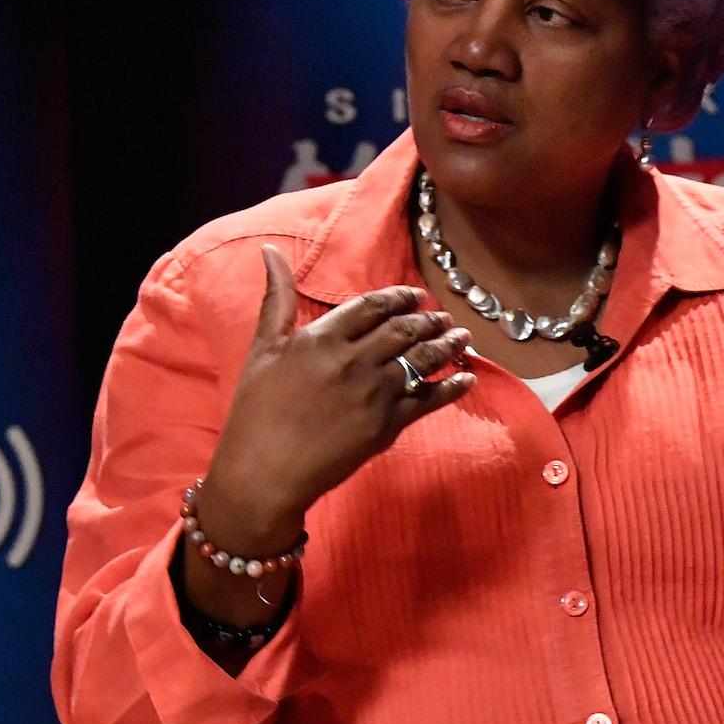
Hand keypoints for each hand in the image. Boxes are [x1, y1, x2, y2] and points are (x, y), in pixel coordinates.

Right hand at [186, 247, 473, 623]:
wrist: (263, 473)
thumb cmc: (256, 412)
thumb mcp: (262, 349)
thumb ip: (275, 299)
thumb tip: (270, 250)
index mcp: (322, 338)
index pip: (372, 306)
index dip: (399, 298)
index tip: (416, 296)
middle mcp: (353, 361)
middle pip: (404, 330)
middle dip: (429, 320)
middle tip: (444, 317)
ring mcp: (373, 393)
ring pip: (422, 360)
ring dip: (447, 345)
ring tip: (462, 337)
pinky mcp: (387, 426)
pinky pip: (429, 400)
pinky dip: (452, 387)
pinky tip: (467, 378)